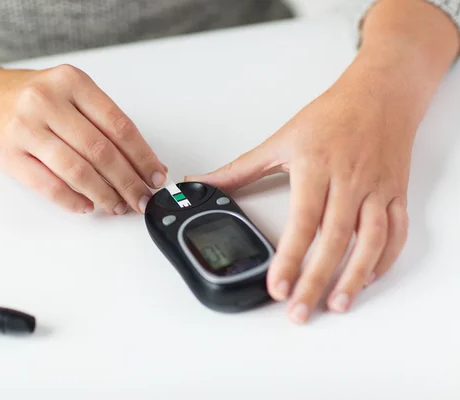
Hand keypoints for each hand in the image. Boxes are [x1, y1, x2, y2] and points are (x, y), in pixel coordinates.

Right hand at [0, 64, 165, 213]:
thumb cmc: (27, 98)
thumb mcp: (67, 92)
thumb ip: (100, 121)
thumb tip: (139, 162)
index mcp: (71, 81)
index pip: (119, 124)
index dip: (142, 156)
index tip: (155, 175)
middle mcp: (47, 101)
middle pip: (101, 151)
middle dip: (128, 181)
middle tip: (142, 199)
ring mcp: (25, 127)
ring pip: (77, 170)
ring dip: (104, 195)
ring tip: (118, 206)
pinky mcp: (8, 155)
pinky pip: (48, 185)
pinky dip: (73, 200)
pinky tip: (87, 206)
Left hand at [186, 74, 412, 322]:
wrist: (378, 95)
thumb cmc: (329, 116)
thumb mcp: (280, 140)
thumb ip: (239, 169)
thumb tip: (200, 182)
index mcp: (315, 167)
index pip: (302, 221)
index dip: (289, 257)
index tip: (277, 285)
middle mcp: (348, 181)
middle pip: (334, 239)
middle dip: (316, 280)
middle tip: (299, 311)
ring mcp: (376, 189)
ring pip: (371, 241)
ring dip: (354, 277)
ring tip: (336, 304)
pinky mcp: (395, 194)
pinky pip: (396, 232)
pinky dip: (384, 259)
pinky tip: (367, 278)